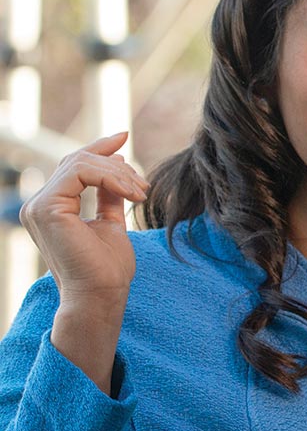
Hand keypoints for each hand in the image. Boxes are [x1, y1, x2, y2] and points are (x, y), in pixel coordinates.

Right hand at [19, 132, 148, 392]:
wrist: (102, 294)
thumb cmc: (107, 268)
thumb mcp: (111, 222)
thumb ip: (109, 196)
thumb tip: (117, 164)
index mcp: (52, 207)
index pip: (73, 166)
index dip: (98, 148)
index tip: (124, 136)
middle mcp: (39, 205)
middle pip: (78, 161)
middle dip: (117, 166)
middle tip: (143, 185)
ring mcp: (39, 206)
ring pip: (81, 163)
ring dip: (119, 173)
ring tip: (140, 192)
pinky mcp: (47, 208)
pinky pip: (81, 173)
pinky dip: (111, 177)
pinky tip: (131, 192)